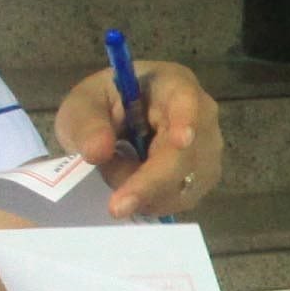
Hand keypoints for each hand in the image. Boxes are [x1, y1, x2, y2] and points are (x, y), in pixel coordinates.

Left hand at [52, 61, 223, 221]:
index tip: (180, 142)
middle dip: (152, 181)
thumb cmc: (102, 106)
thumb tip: (98, 152)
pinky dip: (154, 203)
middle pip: (188, 153)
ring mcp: (207, 148)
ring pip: (187, 182)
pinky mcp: (203, 176)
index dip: (186, 120)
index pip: (186, 100)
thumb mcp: (82, 107)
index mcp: (172, 84)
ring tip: (114, 180)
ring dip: (148, 193)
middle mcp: (201, 115)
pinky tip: (133, 195)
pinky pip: (185, 198)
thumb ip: (86, 125)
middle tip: (116, 206)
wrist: (114, 125)